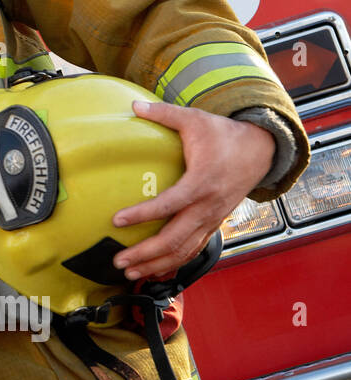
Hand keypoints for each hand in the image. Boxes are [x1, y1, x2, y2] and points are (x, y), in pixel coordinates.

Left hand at [111, 100, 274, 280]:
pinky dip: (175, 262)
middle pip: (175, 238)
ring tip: (130, 274)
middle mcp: (208, 206)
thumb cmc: (224, 135)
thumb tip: (133, 105)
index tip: (117, 221)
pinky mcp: (214, 223)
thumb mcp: (195, 119)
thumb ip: (164, 114)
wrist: (262, 150)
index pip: (169, 204)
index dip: (143, 215)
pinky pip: (194, 248)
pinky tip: (155, 272)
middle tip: (118, 261)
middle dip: (146, 253)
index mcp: (201, 182)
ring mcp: (213, 218)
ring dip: (157, 264)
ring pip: (185, 250)